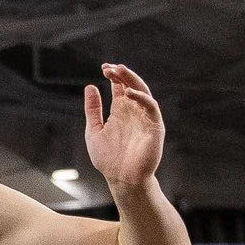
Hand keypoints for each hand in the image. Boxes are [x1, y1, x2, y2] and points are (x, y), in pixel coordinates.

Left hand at [84, 62, 164, 194]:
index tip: (104, 68)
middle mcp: (134, 112)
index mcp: (121, 112)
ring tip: (120, 71)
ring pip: (143, 92)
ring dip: (132, 81)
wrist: (122, 178)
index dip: (114, 76)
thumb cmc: (108, 158)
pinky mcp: (154, 126)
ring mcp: (145, 118)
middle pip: (131, 86)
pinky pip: (151, 108)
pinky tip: (128, 93)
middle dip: (122, 74)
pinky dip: (141, 98)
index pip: (120, 87)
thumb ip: (93, 110)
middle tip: (110, 67)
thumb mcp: (94, 130)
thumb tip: (90, 86)